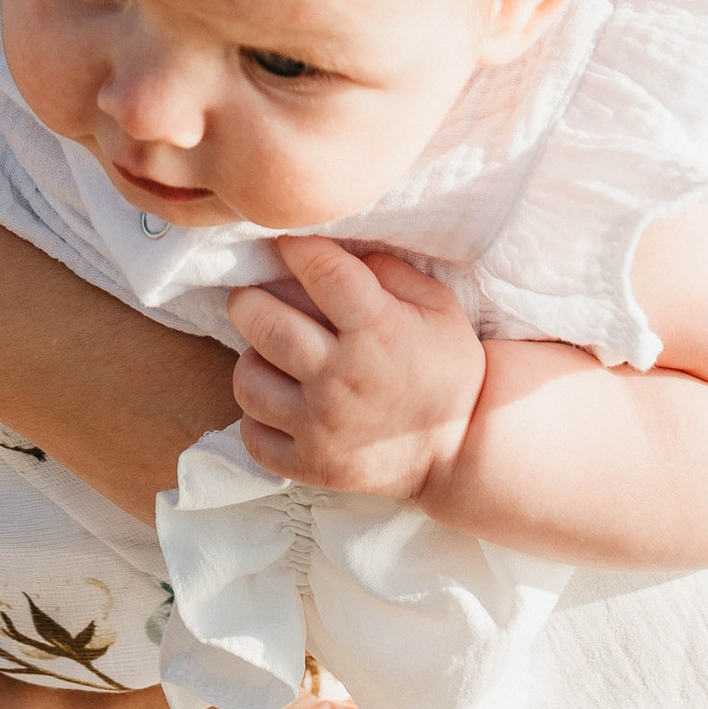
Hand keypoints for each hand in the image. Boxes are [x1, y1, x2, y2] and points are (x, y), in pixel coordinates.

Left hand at [229, 237, 487, 500]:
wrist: (460, 449)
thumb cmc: (447, 369)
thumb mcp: (439, 307)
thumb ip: (390, 270)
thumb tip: (339, 251)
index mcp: (378, 330)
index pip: (321, 270)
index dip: (298, 247)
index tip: (289, 244)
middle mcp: (341, 377)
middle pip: (263, 322)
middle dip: (249, 298)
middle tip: (255, 296)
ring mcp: (321, 426)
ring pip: (247, 380)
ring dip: (253, 360)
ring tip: (270, 355)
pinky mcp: (309, 464)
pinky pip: (252, 436)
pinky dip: (257, 418)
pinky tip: (278, 404)